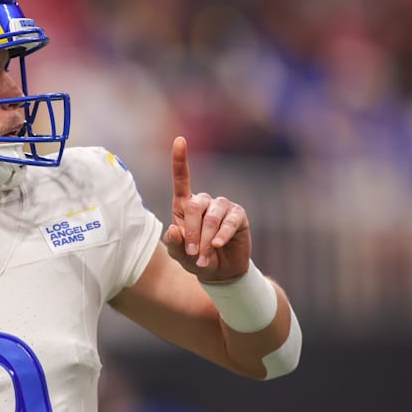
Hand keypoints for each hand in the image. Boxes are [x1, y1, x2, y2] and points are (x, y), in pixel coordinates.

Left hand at [163, 136, 251, 281]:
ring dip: (206, 239)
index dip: (180, 160)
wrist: (221, 272)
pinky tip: (218, 246)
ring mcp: (222, 207)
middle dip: (191, 232)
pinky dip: (221, 236)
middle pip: (195, 206)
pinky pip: (229, 222)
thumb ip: (174, 244)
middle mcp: (204, 202)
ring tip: (204, 257)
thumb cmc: (196, 258)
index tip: (180, 140)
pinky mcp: (238, 215)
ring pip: (211, 217)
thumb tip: (173, 230)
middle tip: (193, 254)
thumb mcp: (180, 255)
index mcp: (184, 206)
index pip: (182, 179)